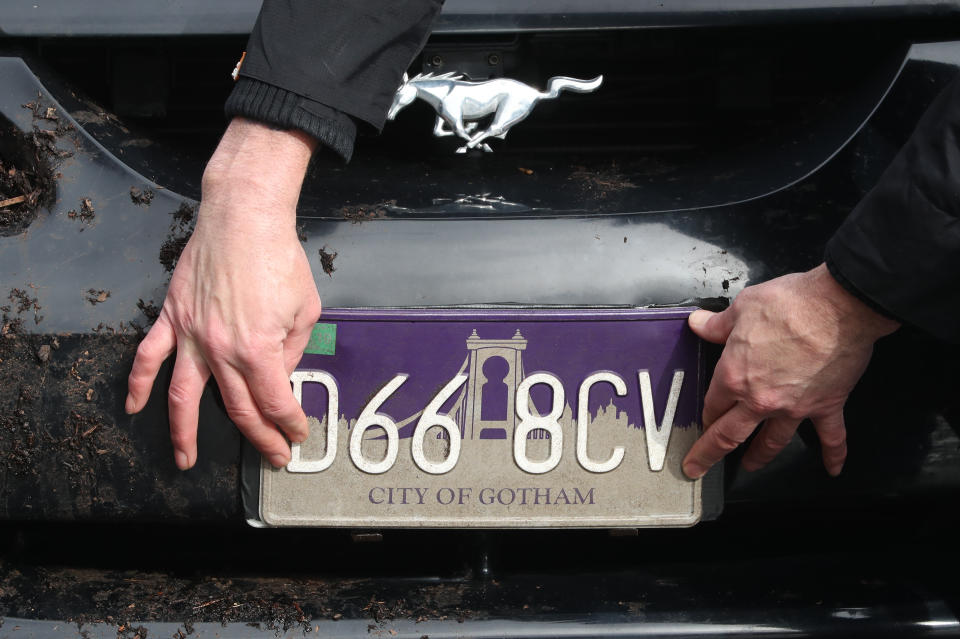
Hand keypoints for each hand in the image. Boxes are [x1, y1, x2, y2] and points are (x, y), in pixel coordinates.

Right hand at [125, 118, 320, 469]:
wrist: (243, 218)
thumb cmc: (279, 258)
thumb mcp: (306, 309)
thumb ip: (293, 350)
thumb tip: (282, 376)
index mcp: (258, 349)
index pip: (273, 402)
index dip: (288, 424)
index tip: (296, 434)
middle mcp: (220, 350)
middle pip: (237, 408)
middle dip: (259, 438)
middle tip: (271, 456)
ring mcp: (191, 336)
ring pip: (183, 396)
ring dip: (183, 433)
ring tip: (186, 460)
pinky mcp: (172, 317)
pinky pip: (148, 356)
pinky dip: (137, 383)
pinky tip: (132, 406)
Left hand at [682, 264, 899, 478]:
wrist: (838, 307)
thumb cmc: (790, 304)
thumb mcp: (742, 308)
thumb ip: (718, 324)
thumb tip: (698, 323)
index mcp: (735, 375)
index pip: (712, 402)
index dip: (705, 413)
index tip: (701, 421)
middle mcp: (760, 399)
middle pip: (729, 434)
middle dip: (709, 453)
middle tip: (697, 467)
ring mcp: (794, 407)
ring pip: (772, 441)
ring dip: (759, 456)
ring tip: (750, 466)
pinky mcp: (826, 406)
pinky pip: (831, 437)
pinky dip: (834, 455)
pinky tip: (833, 469)